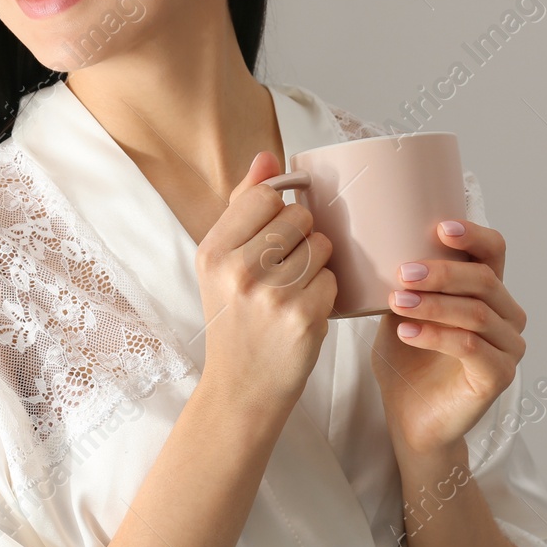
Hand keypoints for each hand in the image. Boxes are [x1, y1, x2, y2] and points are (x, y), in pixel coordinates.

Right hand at [195, 151, 336, 414]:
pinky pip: (333, 279)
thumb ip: (244, 207)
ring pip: (322, 245)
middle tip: (284, 268)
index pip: (265, 195)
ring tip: (294, 289)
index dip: (280, 209)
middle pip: (299, 216)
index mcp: (213, 251)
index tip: (277, 230)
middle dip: (302, 237)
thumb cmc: (234, 321)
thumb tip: (267, 157)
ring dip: (317, 264)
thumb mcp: (221, 264)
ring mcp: (272, 294)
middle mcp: (238, 269)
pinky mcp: (304, 317)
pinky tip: (304, 310)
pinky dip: (326, 293)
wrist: (241, 389)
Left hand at [369, 219, 526, 457]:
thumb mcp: (402, 309)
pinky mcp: (499, 377)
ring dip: (433, 304)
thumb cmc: (408, 359)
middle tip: (403, 274)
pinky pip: (470, 347)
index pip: (494, 252)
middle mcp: (507, 316)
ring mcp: (508, 348)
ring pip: (476, 313)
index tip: (440, 228)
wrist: (410, 416)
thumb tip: (381, 242)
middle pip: (484, 281)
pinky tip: (406, 332)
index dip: (473, 236)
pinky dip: (436, 335)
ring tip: (397, 302)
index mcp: (488, 292)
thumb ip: (406, 280)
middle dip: (441, 273)